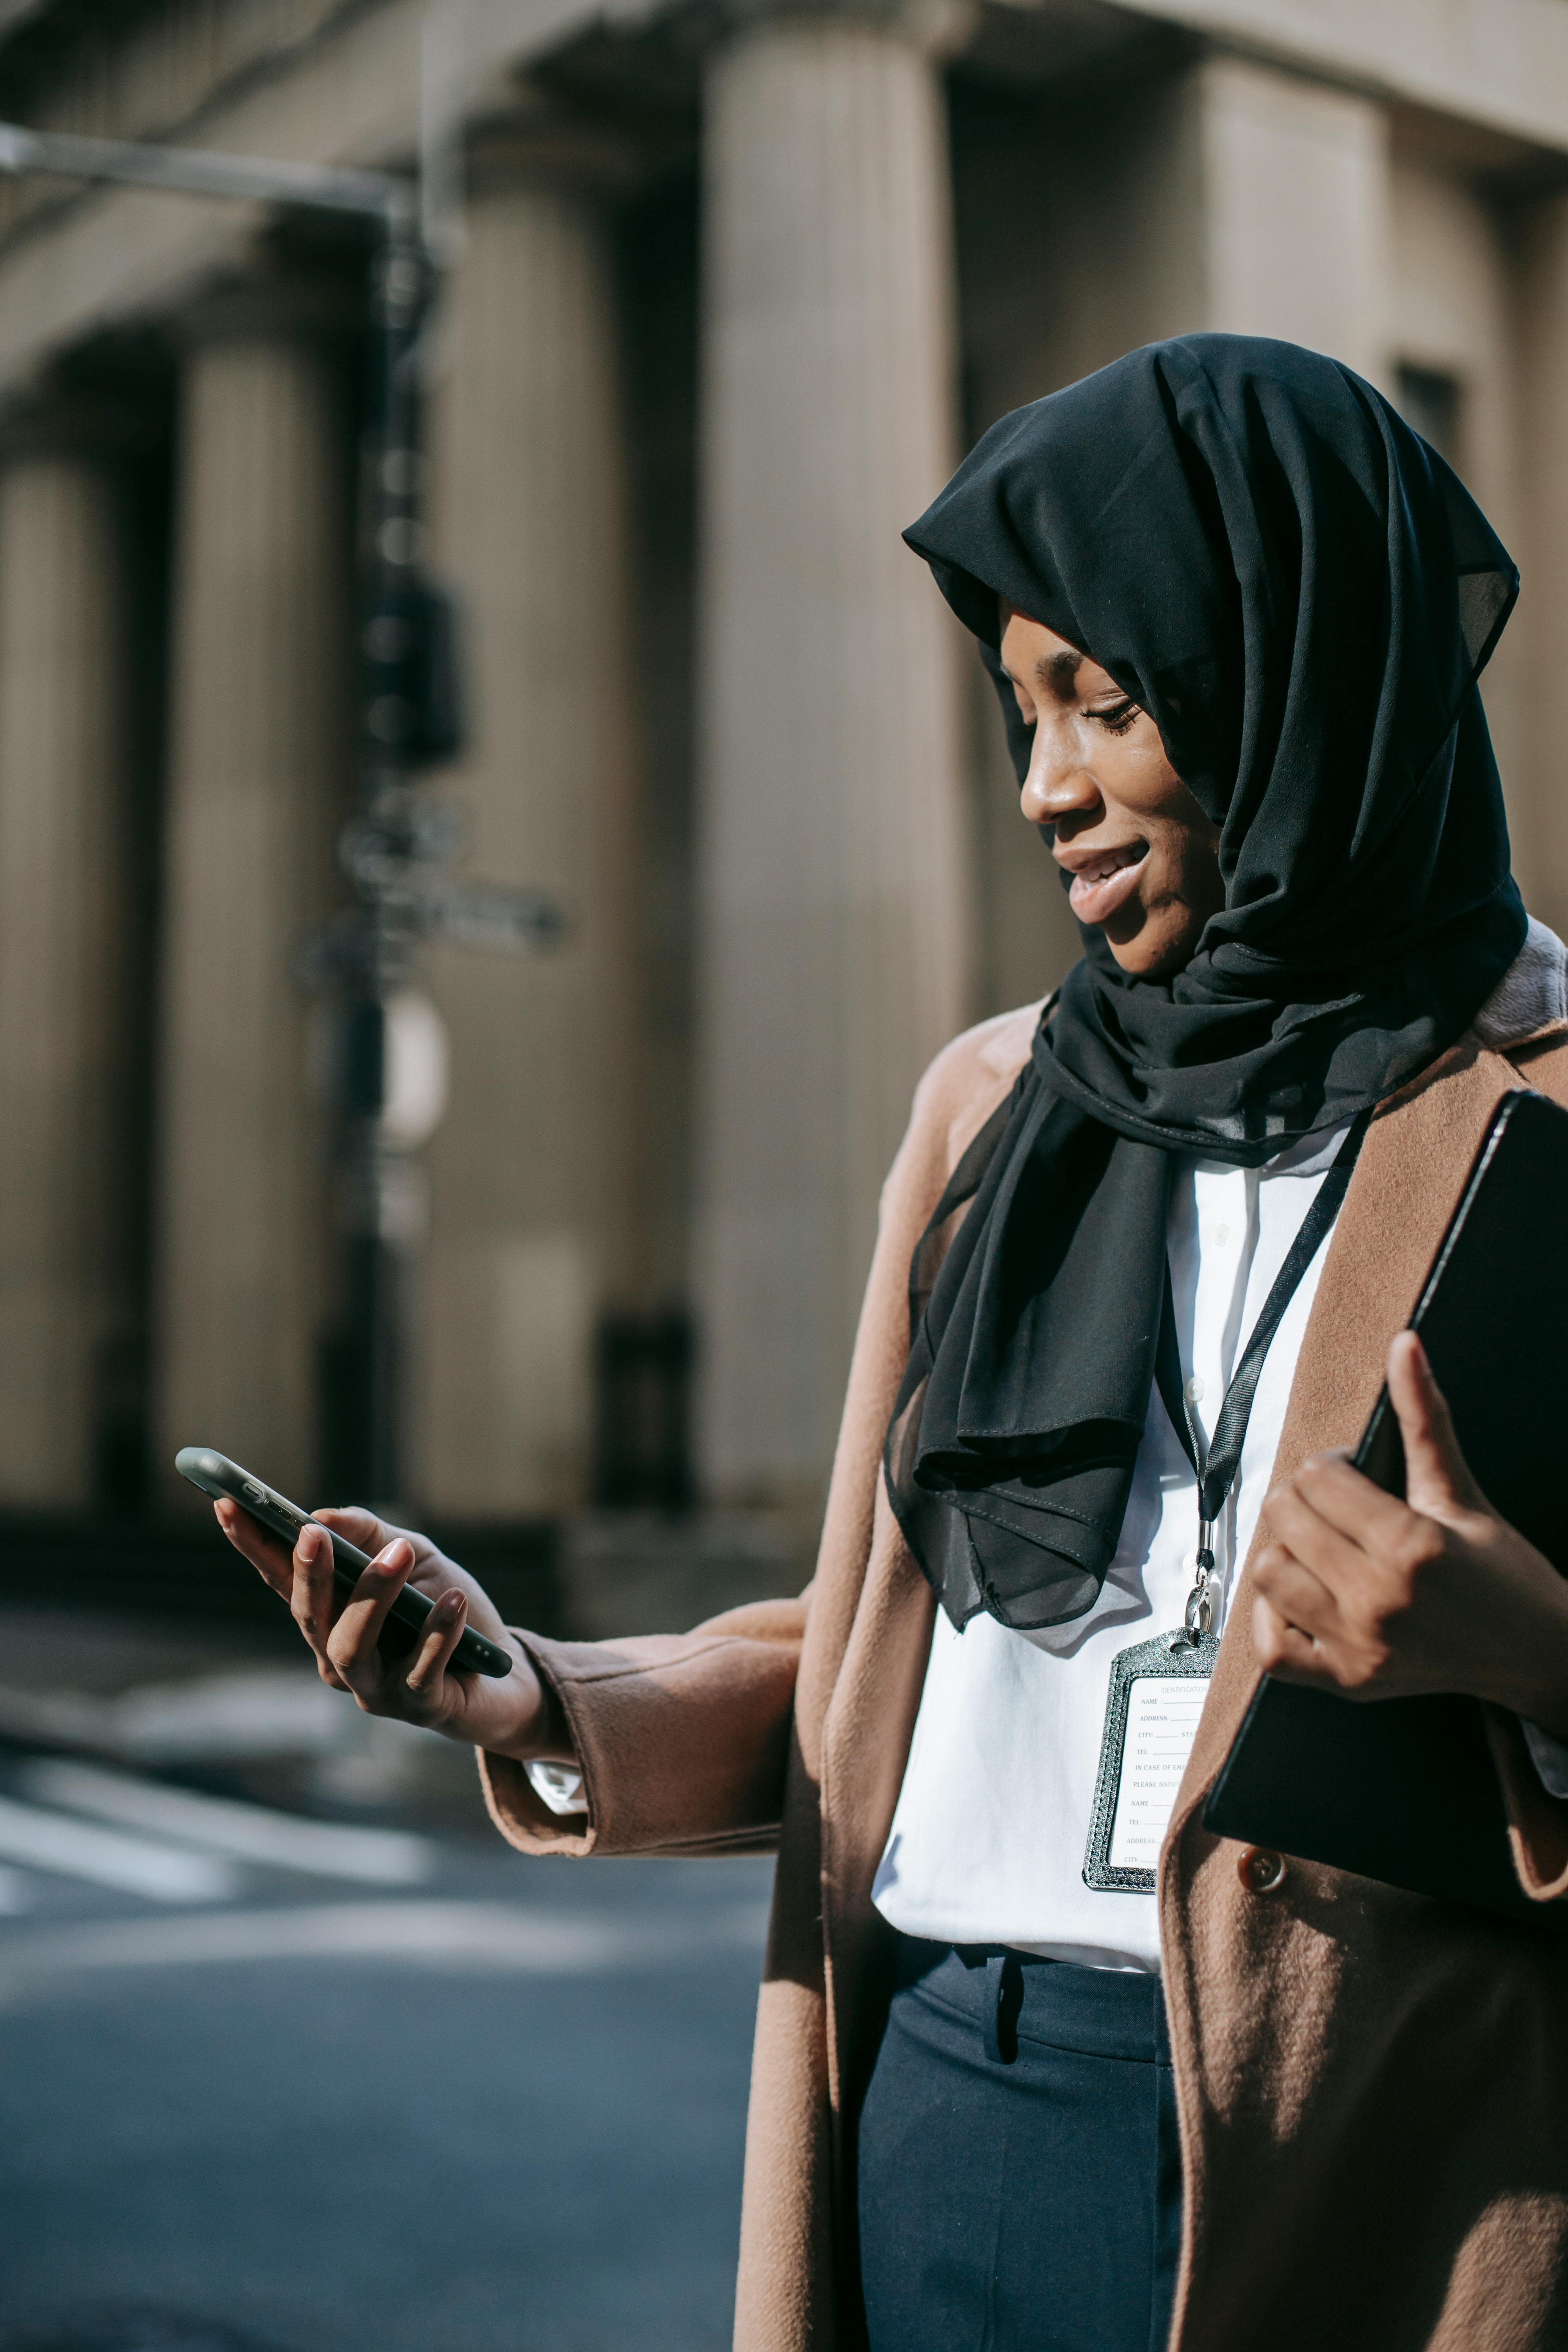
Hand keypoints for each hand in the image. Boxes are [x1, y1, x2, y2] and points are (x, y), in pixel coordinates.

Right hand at [214, 1500, 567, 1760]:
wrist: (504, 1673)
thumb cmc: (446, 1607)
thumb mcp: (414, 1556)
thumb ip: (371, 1534)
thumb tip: (322, 1516)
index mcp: (329, 1618)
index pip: (281, 1579)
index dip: (252, 1545)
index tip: (225, 1504)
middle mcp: (339, 1659)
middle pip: (309, 1616)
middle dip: (307, 1573)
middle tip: (312, 1532)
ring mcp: (376, 1689)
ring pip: (353, 1646)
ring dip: (372, 1596)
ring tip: (399, 1553)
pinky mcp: (420, 1708)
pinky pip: (422, 1669)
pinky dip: (438, 1632)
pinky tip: (453, 1599)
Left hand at [1252, 1331, 1567, 1736]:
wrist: (1538, 1655)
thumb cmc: (1503, 1573)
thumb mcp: (1461, 1492)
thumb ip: (1424, 1418)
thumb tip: (1404, 1344)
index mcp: (1410, 1545)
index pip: (1317, 1479)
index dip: (1331, 1466)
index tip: (1354, 1476)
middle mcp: (1379, 1599)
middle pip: (1285, 1518)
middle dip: (1304, 1500)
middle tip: (1337, 1508)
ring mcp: (1360, 1646)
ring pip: (1268, 1573)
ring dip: (1286, 1552)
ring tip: (1323, 1549)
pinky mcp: (1348, 1683)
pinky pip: (1271, 1648)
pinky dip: (1274, 1618)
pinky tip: (1304, 1598)